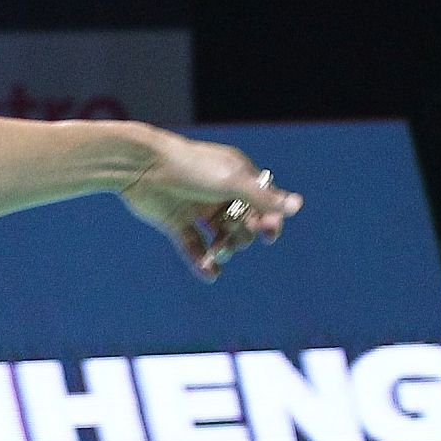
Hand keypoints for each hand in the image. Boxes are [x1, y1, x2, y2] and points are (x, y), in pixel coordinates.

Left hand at [120, 131, 302, 279]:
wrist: (143, 166)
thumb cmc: (191, 167)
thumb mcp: (230, 182)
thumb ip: (263, 197)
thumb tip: (298, 206)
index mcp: (237, 177)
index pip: (263, 204)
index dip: (268, 221)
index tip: (269, 235)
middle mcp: (219, 193)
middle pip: (242, 224)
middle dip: (241, 236)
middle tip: (231, 241)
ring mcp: (197, 208)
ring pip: (219, 237)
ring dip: (223, 250)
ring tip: (217, 256)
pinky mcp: (175, 222)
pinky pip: (193, 246)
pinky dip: (201, 261)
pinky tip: (210, 274)